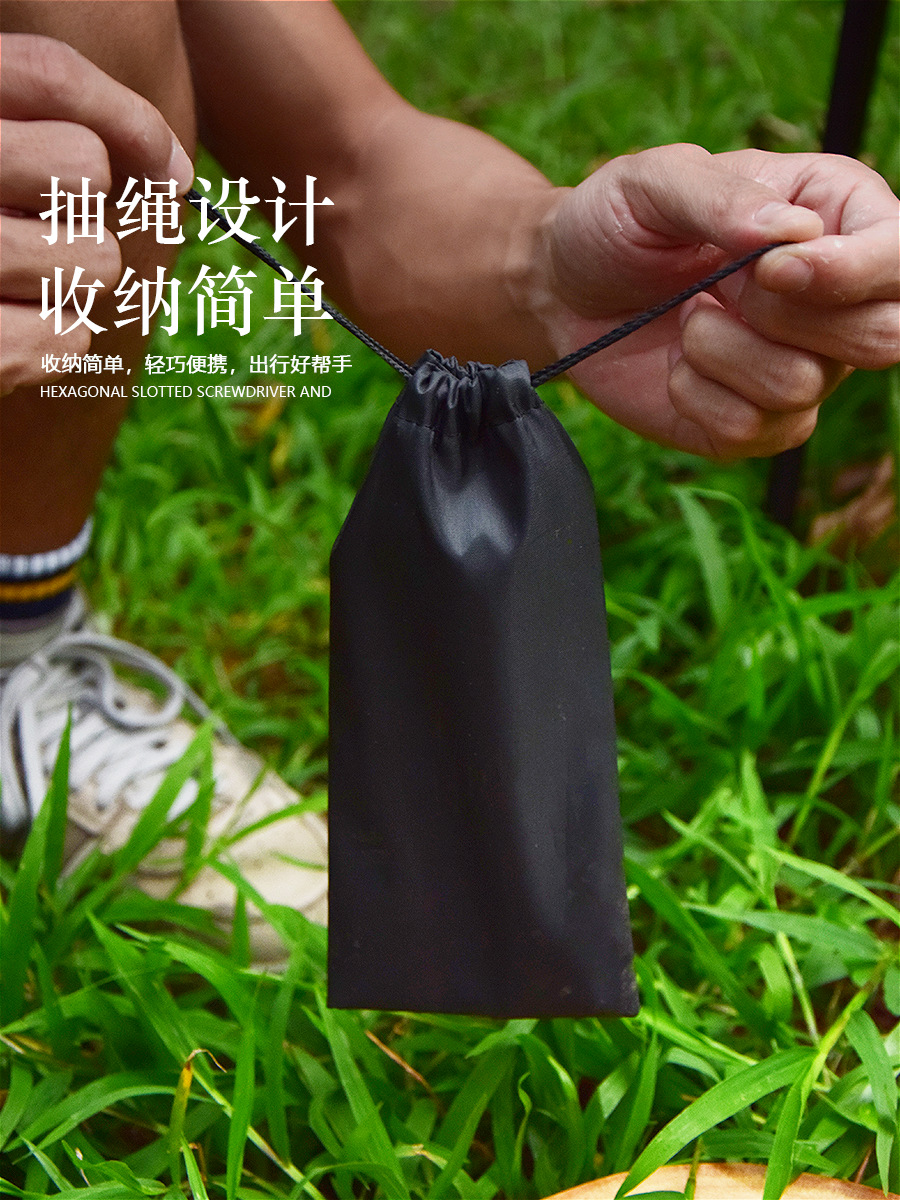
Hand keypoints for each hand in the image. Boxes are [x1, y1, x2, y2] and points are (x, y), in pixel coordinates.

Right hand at [0, 33, 192, 395]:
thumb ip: (63, 123)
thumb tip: (176, 168)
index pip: (48, 77)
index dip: (128, 118)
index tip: (169, 165)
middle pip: (82, 167)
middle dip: (85, 209)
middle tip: (33, 229)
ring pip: (96, 260)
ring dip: (74, 281)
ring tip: (15, 282)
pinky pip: (70, 338)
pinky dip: (54, 345)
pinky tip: (9, 328)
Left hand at [538, 145, 899, 457]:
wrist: (561, 292)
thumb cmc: (617, 222)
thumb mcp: (656, 181)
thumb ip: (723, 196)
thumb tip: (797, 235)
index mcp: (835, 219)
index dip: (851, 273)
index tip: (769, 268)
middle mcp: (834, 301)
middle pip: (882, 337)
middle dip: (788, 317)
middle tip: (722, 286)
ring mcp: (798, 369)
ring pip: (801, 386)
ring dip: (721, 351)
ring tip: (687, 318)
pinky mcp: (754, 424)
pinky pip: (752, 429)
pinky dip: (697, 395)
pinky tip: (675, 365)